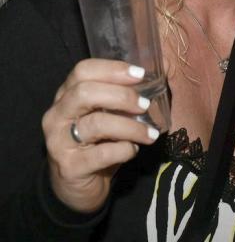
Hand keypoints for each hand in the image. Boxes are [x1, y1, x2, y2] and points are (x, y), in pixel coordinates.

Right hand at [42, 59, 161, 212]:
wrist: (76, 186)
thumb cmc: (96, 141)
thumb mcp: (103, 113)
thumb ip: (117, 96)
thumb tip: (156, 78)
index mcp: (66, 95)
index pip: (83, 70)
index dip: (113, 69)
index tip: (140, 74)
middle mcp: (57, 115)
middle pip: (85, 92)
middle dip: (122, 96)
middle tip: (145, 105)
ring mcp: (58, 142)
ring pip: (97, 124)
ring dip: (131, 127)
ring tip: (150, 134)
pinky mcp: (69, 167)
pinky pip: (103, 154)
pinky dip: (125, 150)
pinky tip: (133, 150)